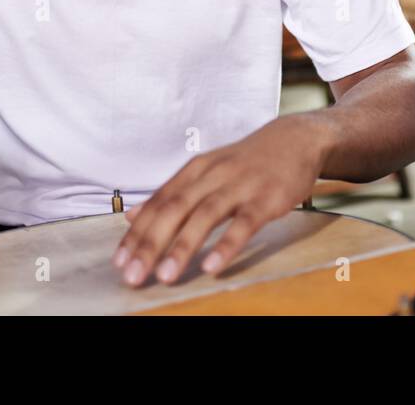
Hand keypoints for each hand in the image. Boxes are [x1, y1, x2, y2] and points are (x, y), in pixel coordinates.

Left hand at [111, 116, 327, 287]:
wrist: (295, 139)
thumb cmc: (247, 162)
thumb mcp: (206, 171)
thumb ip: (172, 194)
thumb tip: (132, 216)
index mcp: (194, 170)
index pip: (158, 203)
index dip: (137, 233)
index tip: (119, 261)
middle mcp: (212, 175)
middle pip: (174, 210)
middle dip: (150, 244)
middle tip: (132, 275)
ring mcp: (240, 186)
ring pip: (205, 216)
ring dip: (183, 247)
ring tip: (165, 276)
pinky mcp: (266, 199)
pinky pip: (244, 224)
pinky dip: (227, 244)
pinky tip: (212, 266)